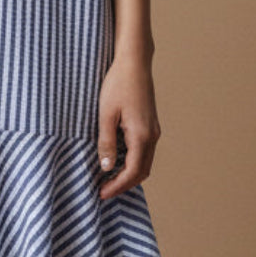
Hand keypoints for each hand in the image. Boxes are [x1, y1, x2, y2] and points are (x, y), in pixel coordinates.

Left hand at [96, 52, 160, 199]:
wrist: (134, 63)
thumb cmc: (118, 84)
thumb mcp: (106, 114)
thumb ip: (106, 142)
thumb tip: (106, 167)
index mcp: (142, 135)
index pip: (132, 172)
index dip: (117, 186)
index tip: (102, 193)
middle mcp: (152, 136)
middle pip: (142, 172)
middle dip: (124, 184)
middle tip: (104, 190)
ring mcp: (153, 130)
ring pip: (144, 162)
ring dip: (128, 174)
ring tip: (108, 178)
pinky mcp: (150, 124)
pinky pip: (144, 151)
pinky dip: (132, 161)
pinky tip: (117, 159)